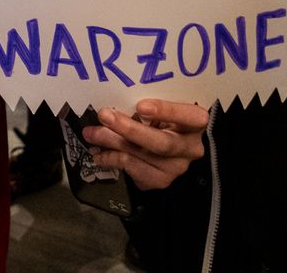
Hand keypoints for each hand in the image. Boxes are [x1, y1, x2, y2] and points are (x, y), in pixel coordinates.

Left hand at [82, 99, 207, 190]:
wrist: (164, 149)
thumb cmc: (160, 119)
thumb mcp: (159, 109)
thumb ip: (145, 108)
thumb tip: (113, 105)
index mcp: (196, 123)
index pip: (189, 116)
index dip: (166, 111)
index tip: (141, 106)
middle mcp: (191, 148)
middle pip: (162, 143)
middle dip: (130, 129)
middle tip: (104, 115)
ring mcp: (177, 167)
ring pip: (143, 156)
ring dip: (113, 143)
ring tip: (91, 133)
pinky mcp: (161, 180)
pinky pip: (135, 171)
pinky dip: (113, 160)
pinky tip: (99, 154)